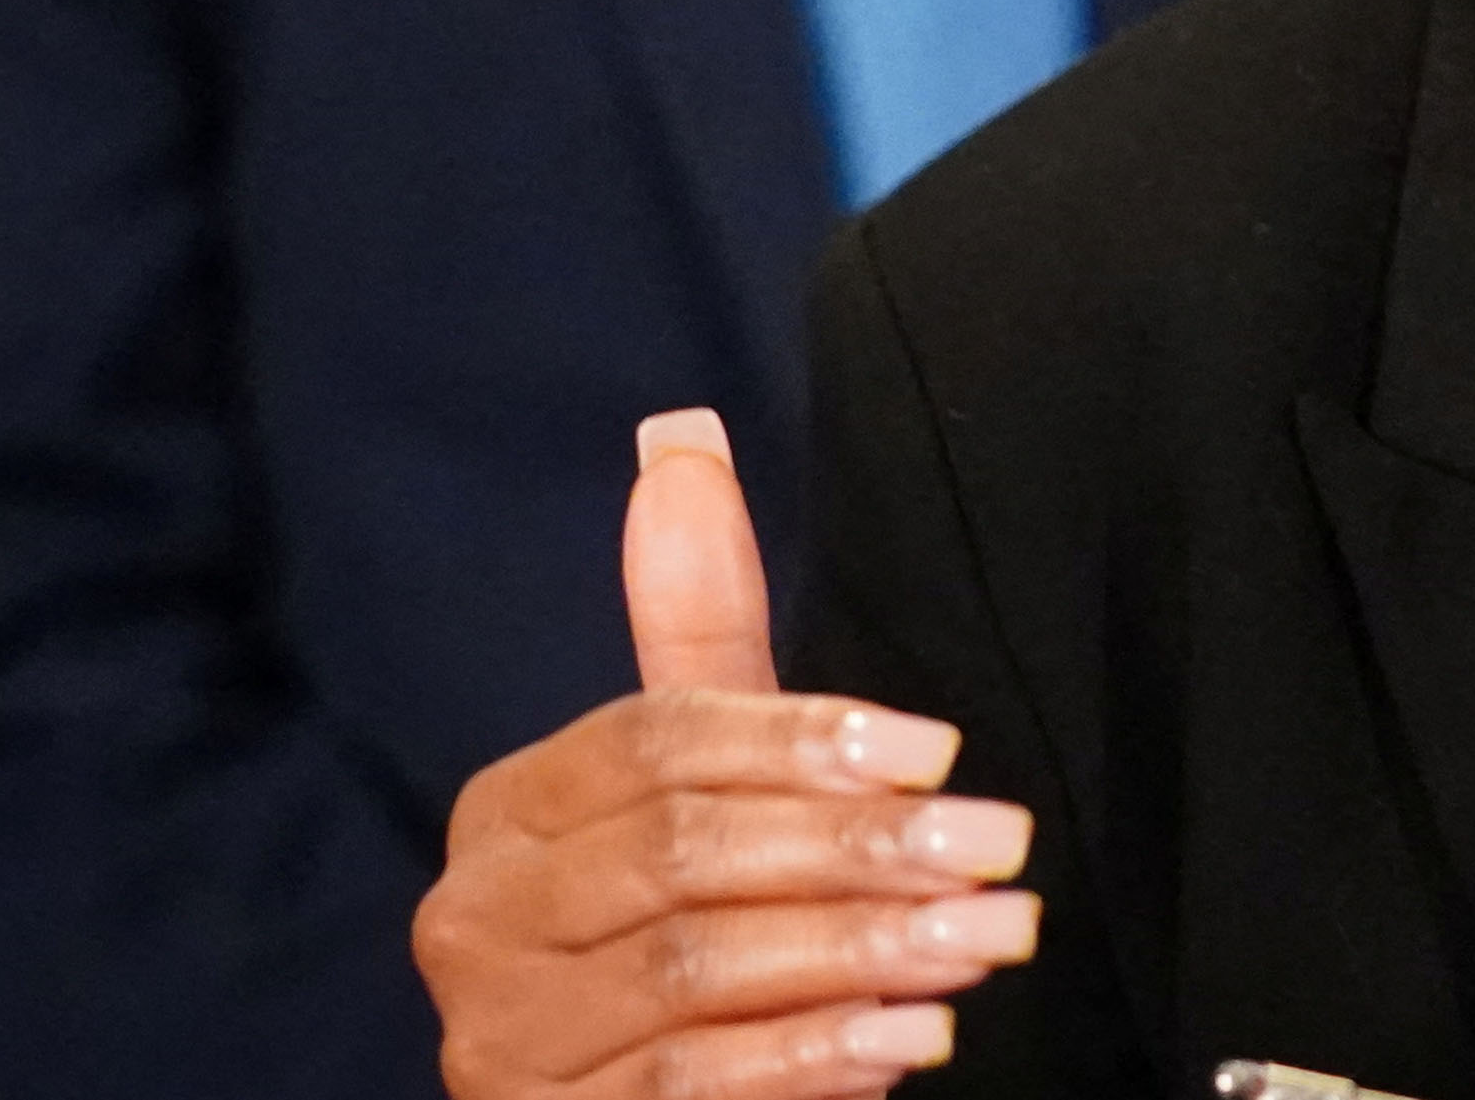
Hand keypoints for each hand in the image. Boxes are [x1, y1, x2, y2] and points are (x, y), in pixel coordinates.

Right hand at [413, 412, 1043, 1096]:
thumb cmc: (683, 922)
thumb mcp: (701, 773)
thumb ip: (698, 623)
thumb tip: (683, 440)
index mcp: (510, 809)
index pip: (654, 741)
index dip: (800, 738)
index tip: (939, 750)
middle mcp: (475, 918)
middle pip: (681, 855)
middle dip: (857, 852)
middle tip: (998, 851)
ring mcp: (496, 1040)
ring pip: (693, 974)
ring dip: (860, 954)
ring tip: (984, 938)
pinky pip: (684, 1087)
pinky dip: (809, 1063)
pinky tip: (908, 1040)